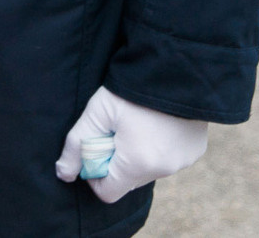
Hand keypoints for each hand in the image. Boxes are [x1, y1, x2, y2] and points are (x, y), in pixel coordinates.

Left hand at [54, 87, 209, 204]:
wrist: (174, 66)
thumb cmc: (131, 89)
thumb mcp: (98, 112)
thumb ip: (76, 145)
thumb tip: (63, 174)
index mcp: (138, 164)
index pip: (108, 192)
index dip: (95, 174)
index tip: (96, 149)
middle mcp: (164, 170)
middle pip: (129, 181)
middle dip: (117, 162)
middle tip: (115, 131)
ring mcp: (183, 162)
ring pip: (149, 170)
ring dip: (138, 156)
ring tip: (137, 123)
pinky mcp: (195, 151)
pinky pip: (170, 159)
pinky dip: (159, 148)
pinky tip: (157, 123)